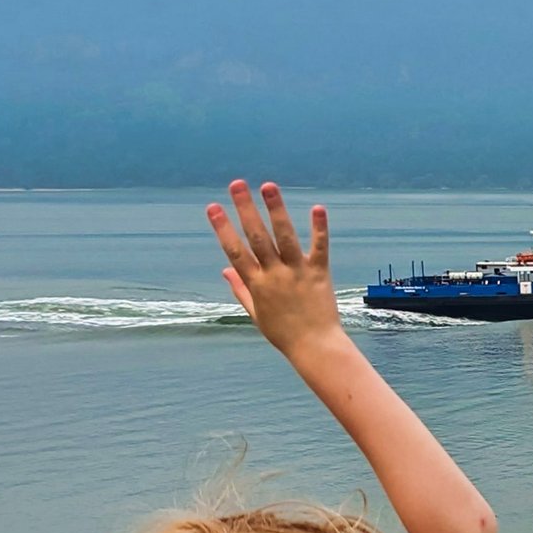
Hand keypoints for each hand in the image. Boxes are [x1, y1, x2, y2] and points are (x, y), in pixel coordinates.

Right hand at [208, 180, 345, 358]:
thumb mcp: (256, 314)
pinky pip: (319, 248)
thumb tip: (225, 270)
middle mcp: (274, 275)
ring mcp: (297, 273)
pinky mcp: (320, 273)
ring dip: (276, 210)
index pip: (235, 252)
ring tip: (268, 186)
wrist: (315, 347)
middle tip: (236, 184)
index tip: (212, 207)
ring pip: (285, 237)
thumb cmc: (284, 333)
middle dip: (245, 209)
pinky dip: (319, 228)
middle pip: (257, 238)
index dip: (222, 228)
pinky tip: (318, 208)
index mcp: (256, 285)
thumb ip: (240, 290)